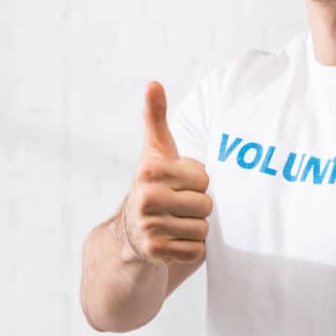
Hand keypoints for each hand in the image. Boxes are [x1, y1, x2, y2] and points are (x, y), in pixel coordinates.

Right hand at [120, 80, 211, 264]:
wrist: (128, 233)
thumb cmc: (152, 185)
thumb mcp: (155, 151)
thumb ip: (156, 117)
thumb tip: (153, 83)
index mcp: (150, 171)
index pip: (204, 179)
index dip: (197, 183)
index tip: (178, 184)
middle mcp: (145, 199)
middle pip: (206, 205)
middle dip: (198, 208)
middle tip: (177, 207)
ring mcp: (148, 227)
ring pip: (203, 229)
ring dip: (194, 229)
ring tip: (174, 223)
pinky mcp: (155, 253)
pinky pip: (196, 251)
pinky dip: (190, 249)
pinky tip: (173, 242)